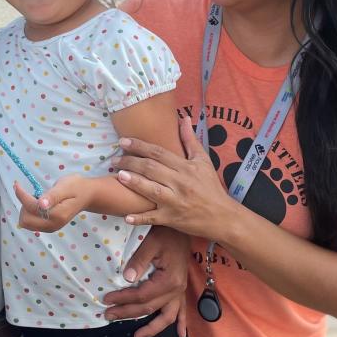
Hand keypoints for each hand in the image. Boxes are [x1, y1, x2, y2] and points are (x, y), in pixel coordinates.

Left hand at [13, 177, 89, 232]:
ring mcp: (51, 228)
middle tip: (31, 193)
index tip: (17, 184)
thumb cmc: (76, 187)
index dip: (21, 195)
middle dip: (24, 205)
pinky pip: (31, 224)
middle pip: (25, 220)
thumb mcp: (65, 186)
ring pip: (26, 224)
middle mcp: (53, 225)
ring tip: (36, 198)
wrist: (87, 195)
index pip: (31, 207)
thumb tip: (40, 204)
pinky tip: (37, 204)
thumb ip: (52, 196)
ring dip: (26, 210)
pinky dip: (29, 213)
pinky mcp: (49, 227)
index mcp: (57, 214)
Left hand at [102, 226, 191, 336]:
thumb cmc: (165, 233)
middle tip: (108, 316)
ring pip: (167, 316)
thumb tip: (126, 279)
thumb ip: (139, 261)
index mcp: (168, 280)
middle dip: (127, 313)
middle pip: (149, 308)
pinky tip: (180, 336)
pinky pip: (182, 311)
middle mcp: (176, 289)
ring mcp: (180, 291)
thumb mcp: (151, 242)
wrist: (181, 227)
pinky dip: (181, 324)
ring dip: (152, 329)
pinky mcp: (180, 289)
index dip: (123, 299)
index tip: (106, 299)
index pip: (142, 295)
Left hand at [115, 121, 236, 240]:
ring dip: (134, 183)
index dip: (140, 145)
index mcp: (186, 167)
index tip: (123, 141)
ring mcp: (175, 202)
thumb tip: (184, 118)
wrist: (223, 216)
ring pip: (151, 190)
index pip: (159, 153)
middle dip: (131, 162)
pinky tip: (127, 217)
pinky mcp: (172, 219)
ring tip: (118, 176)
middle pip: (151, 169)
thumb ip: (190, 139)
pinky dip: (140, 218)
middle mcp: (180, 183)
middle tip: (114, 159)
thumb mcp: (203, 161)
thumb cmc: (211, 187)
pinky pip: (153, 218)